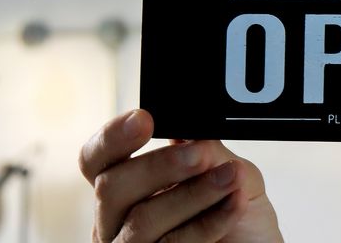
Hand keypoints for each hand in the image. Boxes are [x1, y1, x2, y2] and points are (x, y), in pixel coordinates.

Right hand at [80, 110, 283, 242]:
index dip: (112, 137)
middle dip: (160, 165)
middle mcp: (118, 220)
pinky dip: (208, 222)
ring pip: (142, 220)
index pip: (97, 160)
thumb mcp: (233, 174)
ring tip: (231, 178)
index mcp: (129, 186)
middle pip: (111, 187)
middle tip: (200, 154)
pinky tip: (235, 204)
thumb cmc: (243, 219)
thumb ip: (208, 151)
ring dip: (193, 194)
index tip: (144, 119)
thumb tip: (186, 128)